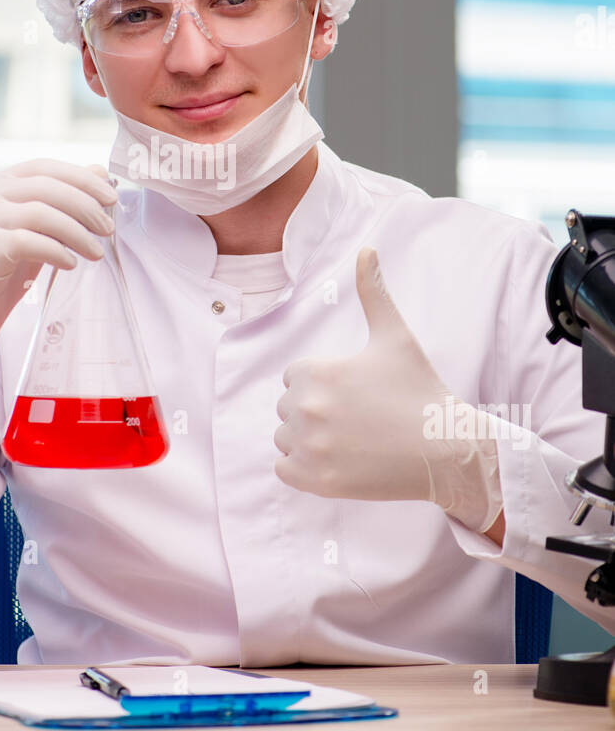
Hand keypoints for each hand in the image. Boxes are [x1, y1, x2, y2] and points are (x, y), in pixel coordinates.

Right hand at [0, 160, 118, 407]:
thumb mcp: (27, 240)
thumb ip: (55, 210)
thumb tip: (98, 174)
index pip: (42, 167)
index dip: (81, 177)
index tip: (110, 196)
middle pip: (44, 186)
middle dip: (85, 204)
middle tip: (109, 228)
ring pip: (40, 212)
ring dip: (77, 231)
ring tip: (96, 252)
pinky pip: (28, 242)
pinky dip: (57, 251)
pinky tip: (70, 264)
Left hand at [273, 247, 502, 530]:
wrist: (445, 449)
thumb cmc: (420, 389)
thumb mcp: (395, 336)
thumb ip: (373, 291)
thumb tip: (367, 248)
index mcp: (316, 372)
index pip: (295, 376)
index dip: (325, 381)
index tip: (357, 390)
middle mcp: (306, 409)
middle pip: (289, 407)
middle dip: (316, 410)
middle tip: (359, 416)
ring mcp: (310, 449)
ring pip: (285, 438)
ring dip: (307, 439)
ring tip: (350, 439)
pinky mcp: (317, 482)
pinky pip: (284, 469)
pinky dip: (302, 468)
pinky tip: (335, 461)